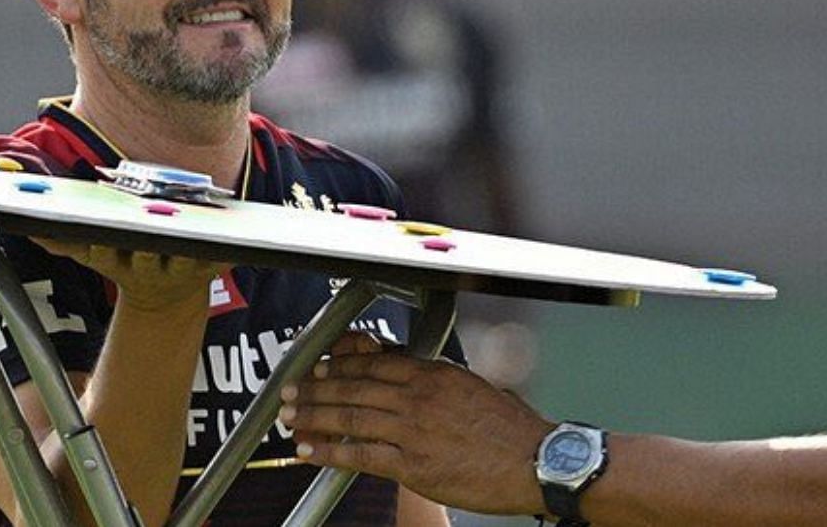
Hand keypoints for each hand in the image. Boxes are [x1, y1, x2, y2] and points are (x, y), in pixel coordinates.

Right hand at [33, 238, 224, 312]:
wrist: (167, 295)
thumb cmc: (128, 263)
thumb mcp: (98, 257)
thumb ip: (68, 244)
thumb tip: (33, 231)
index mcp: (123, 264)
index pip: (109, 255)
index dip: (107, 248)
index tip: (104, 239)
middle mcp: (151, 269)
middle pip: (149, 256)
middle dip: (149, 244)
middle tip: (152, 225)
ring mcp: (182, 269)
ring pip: (187, 255)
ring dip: (193, 243)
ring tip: (199, 224)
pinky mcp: (212, 267)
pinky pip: (224, 258)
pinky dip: (232, 250)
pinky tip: (240, 238)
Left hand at [279, 349, 552, 514]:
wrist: (535, 462)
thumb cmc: (514, 431)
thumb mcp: (477, 390)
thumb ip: (443, 384)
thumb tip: (422, 382)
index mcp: (436, 374)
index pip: (376, 363)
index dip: (341, 365)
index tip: (321, 368)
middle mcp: (420, 396)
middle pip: (355, 386)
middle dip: (317, 387)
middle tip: (292, 389)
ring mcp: (413, 430)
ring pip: (350, 416)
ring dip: (314, 415)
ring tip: (291, 416)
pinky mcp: (412, 464)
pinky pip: (360, 454)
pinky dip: (329, 451)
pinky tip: (309, 449)